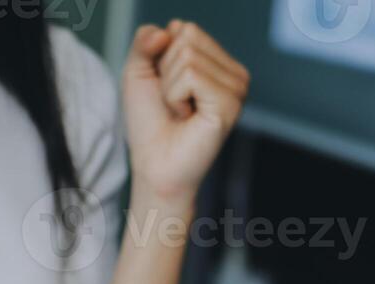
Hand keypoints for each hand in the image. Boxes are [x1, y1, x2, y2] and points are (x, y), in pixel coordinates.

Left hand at [122, 20, 249, 210]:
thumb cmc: (150, 124)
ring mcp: (236, 88)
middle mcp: (234, 73)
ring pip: (188, 55)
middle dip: (166, 71)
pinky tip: (186, 118)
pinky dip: (176, 97)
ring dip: (170, 87)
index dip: (161, 58)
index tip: (167, 90)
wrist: (154, 166)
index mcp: (218, 63)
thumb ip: (145, 40)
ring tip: (180, 112)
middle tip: (173, 103)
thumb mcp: (138, 72)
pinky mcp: (230, 104)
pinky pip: (192, 76)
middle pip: (188, 36)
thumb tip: (169, 27)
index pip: (185, 29)